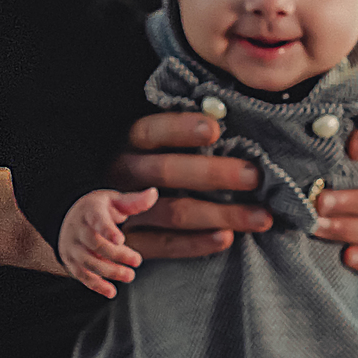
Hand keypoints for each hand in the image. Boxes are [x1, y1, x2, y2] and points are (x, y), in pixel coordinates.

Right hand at [59, 188, 159, 298]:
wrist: (67, 217)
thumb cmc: (98, 209)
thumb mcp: (114, 200)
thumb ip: (134, 201)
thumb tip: (154, 193)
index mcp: (90, 211)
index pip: (97, 220)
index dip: (107, 230)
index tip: (120, 239)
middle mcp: (78, 229)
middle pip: (95, 244)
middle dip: (117, 255)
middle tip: (137, 260)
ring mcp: (73, 247)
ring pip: (89, 262)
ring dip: (110, 272)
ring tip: (129, 275)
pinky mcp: (71, 262)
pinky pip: (82, 276)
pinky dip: (96, 285)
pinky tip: (111, 292)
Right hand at [108, 112, 269, 261]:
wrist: (96, 214)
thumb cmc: (144, 162)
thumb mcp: (149, 141)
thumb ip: (181, 129)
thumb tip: (225, 113)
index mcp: (127, 142)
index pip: (151, 131)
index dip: (181, 129)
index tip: (216, 129)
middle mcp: (122, 175)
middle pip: (167, 172)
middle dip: (215, 173)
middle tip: (255, 176)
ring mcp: (124, 211)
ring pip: (174, 212)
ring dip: (221, 215)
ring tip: (261, 217)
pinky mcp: (132, 242)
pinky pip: (165, 245)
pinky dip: (196, 243)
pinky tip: (227, 238)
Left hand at [310, 126, 357, 275]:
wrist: (356, 227)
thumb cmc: (351, 185)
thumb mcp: (352, 167)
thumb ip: (357, 151)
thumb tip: (357, 140)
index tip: (336, 167)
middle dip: (349, 202)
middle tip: (318, 203)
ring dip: (353, 230)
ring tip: (322, 228)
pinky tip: (348, 258)